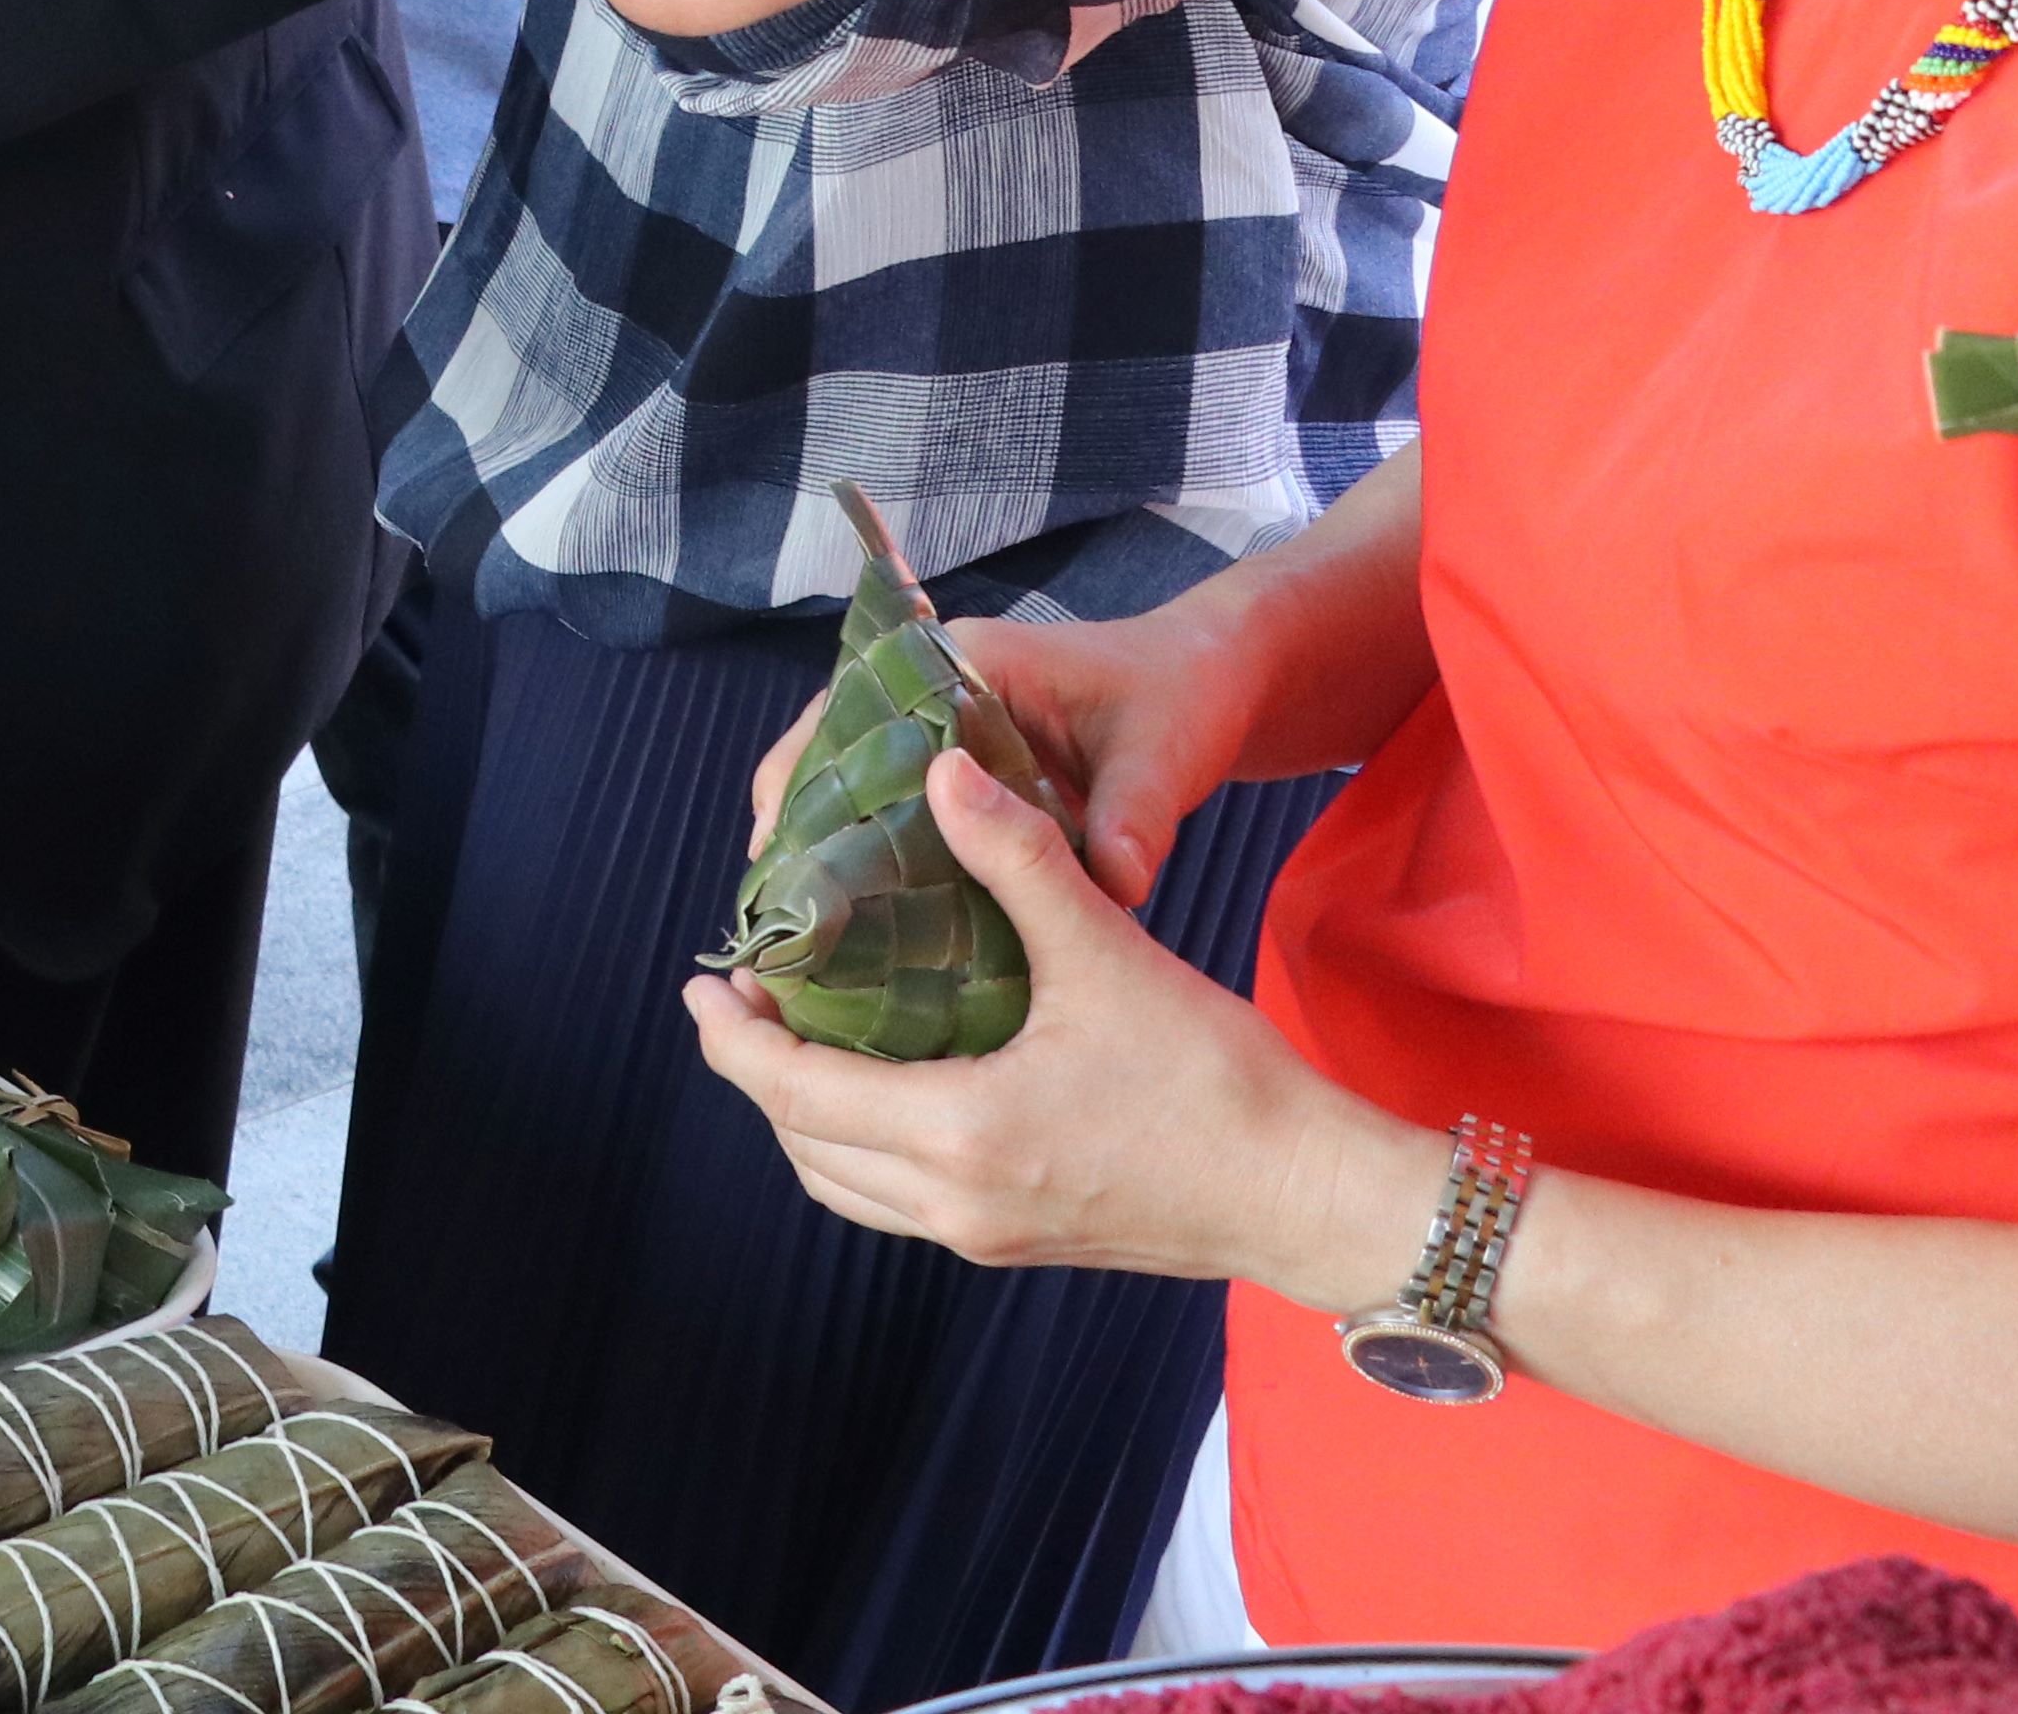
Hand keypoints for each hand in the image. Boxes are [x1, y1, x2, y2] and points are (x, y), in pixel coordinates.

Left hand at [688, 745, 1442, 1298]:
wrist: (1311, 1195)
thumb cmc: (1219, 1082)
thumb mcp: (1110, 954)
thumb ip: (1021, 860)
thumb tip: (943, 773)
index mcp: (959, 1135)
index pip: (794, 1092)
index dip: (732, 1037)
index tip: (705, 983)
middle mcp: (954, 1202)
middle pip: (805, 1144)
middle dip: (759, 1070)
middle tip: (748, 995)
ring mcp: (986, 1235)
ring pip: (846, 1185)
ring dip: (807, 1117)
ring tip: (801, 1036)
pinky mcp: (1019, 1243)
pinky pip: (897, 1203)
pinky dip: (862, 1149)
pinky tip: (887, 1084)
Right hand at [747, 588, 1277, 912]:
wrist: (1213, 684)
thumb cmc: (1184, 697)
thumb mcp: (1164, 752)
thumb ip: (1135, 814)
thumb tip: (1113, 885)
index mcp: (964, 664)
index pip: (851, 712)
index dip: (803, 780)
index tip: (778, 854)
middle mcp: (939, 699)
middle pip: (836, 763)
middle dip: (802, 836)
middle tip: (783, 920)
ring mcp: (951, 747)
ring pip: (864, 801)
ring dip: (837, 862)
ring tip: (808, 942)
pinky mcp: (974, 790)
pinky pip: (911, 829)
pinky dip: (890, 876)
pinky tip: (877, 942)